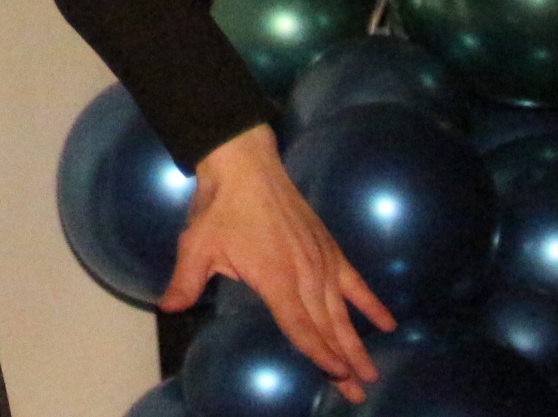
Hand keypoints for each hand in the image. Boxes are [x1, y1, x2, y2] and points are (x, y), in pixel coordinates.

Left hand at [161, 124, 395, 401]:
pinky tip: (389, 324)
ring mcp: (322, 261)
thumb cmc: (219, 207)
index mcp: (275, 278)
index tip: (336, 375)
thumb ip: (185, 282)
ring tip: (371, 373)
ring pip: (343, 311)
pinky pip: (355, 281)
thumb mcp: (196, 245)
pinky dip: (371, 303)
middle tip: (360, 392)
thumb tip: (168, 309)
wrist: (246, 164)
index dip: (319, 353)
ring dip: (357, 343)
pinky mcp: (329, 248)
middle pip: (327, 327)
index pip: (300, 326)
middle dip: (344, 362)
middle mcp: (306, 274)